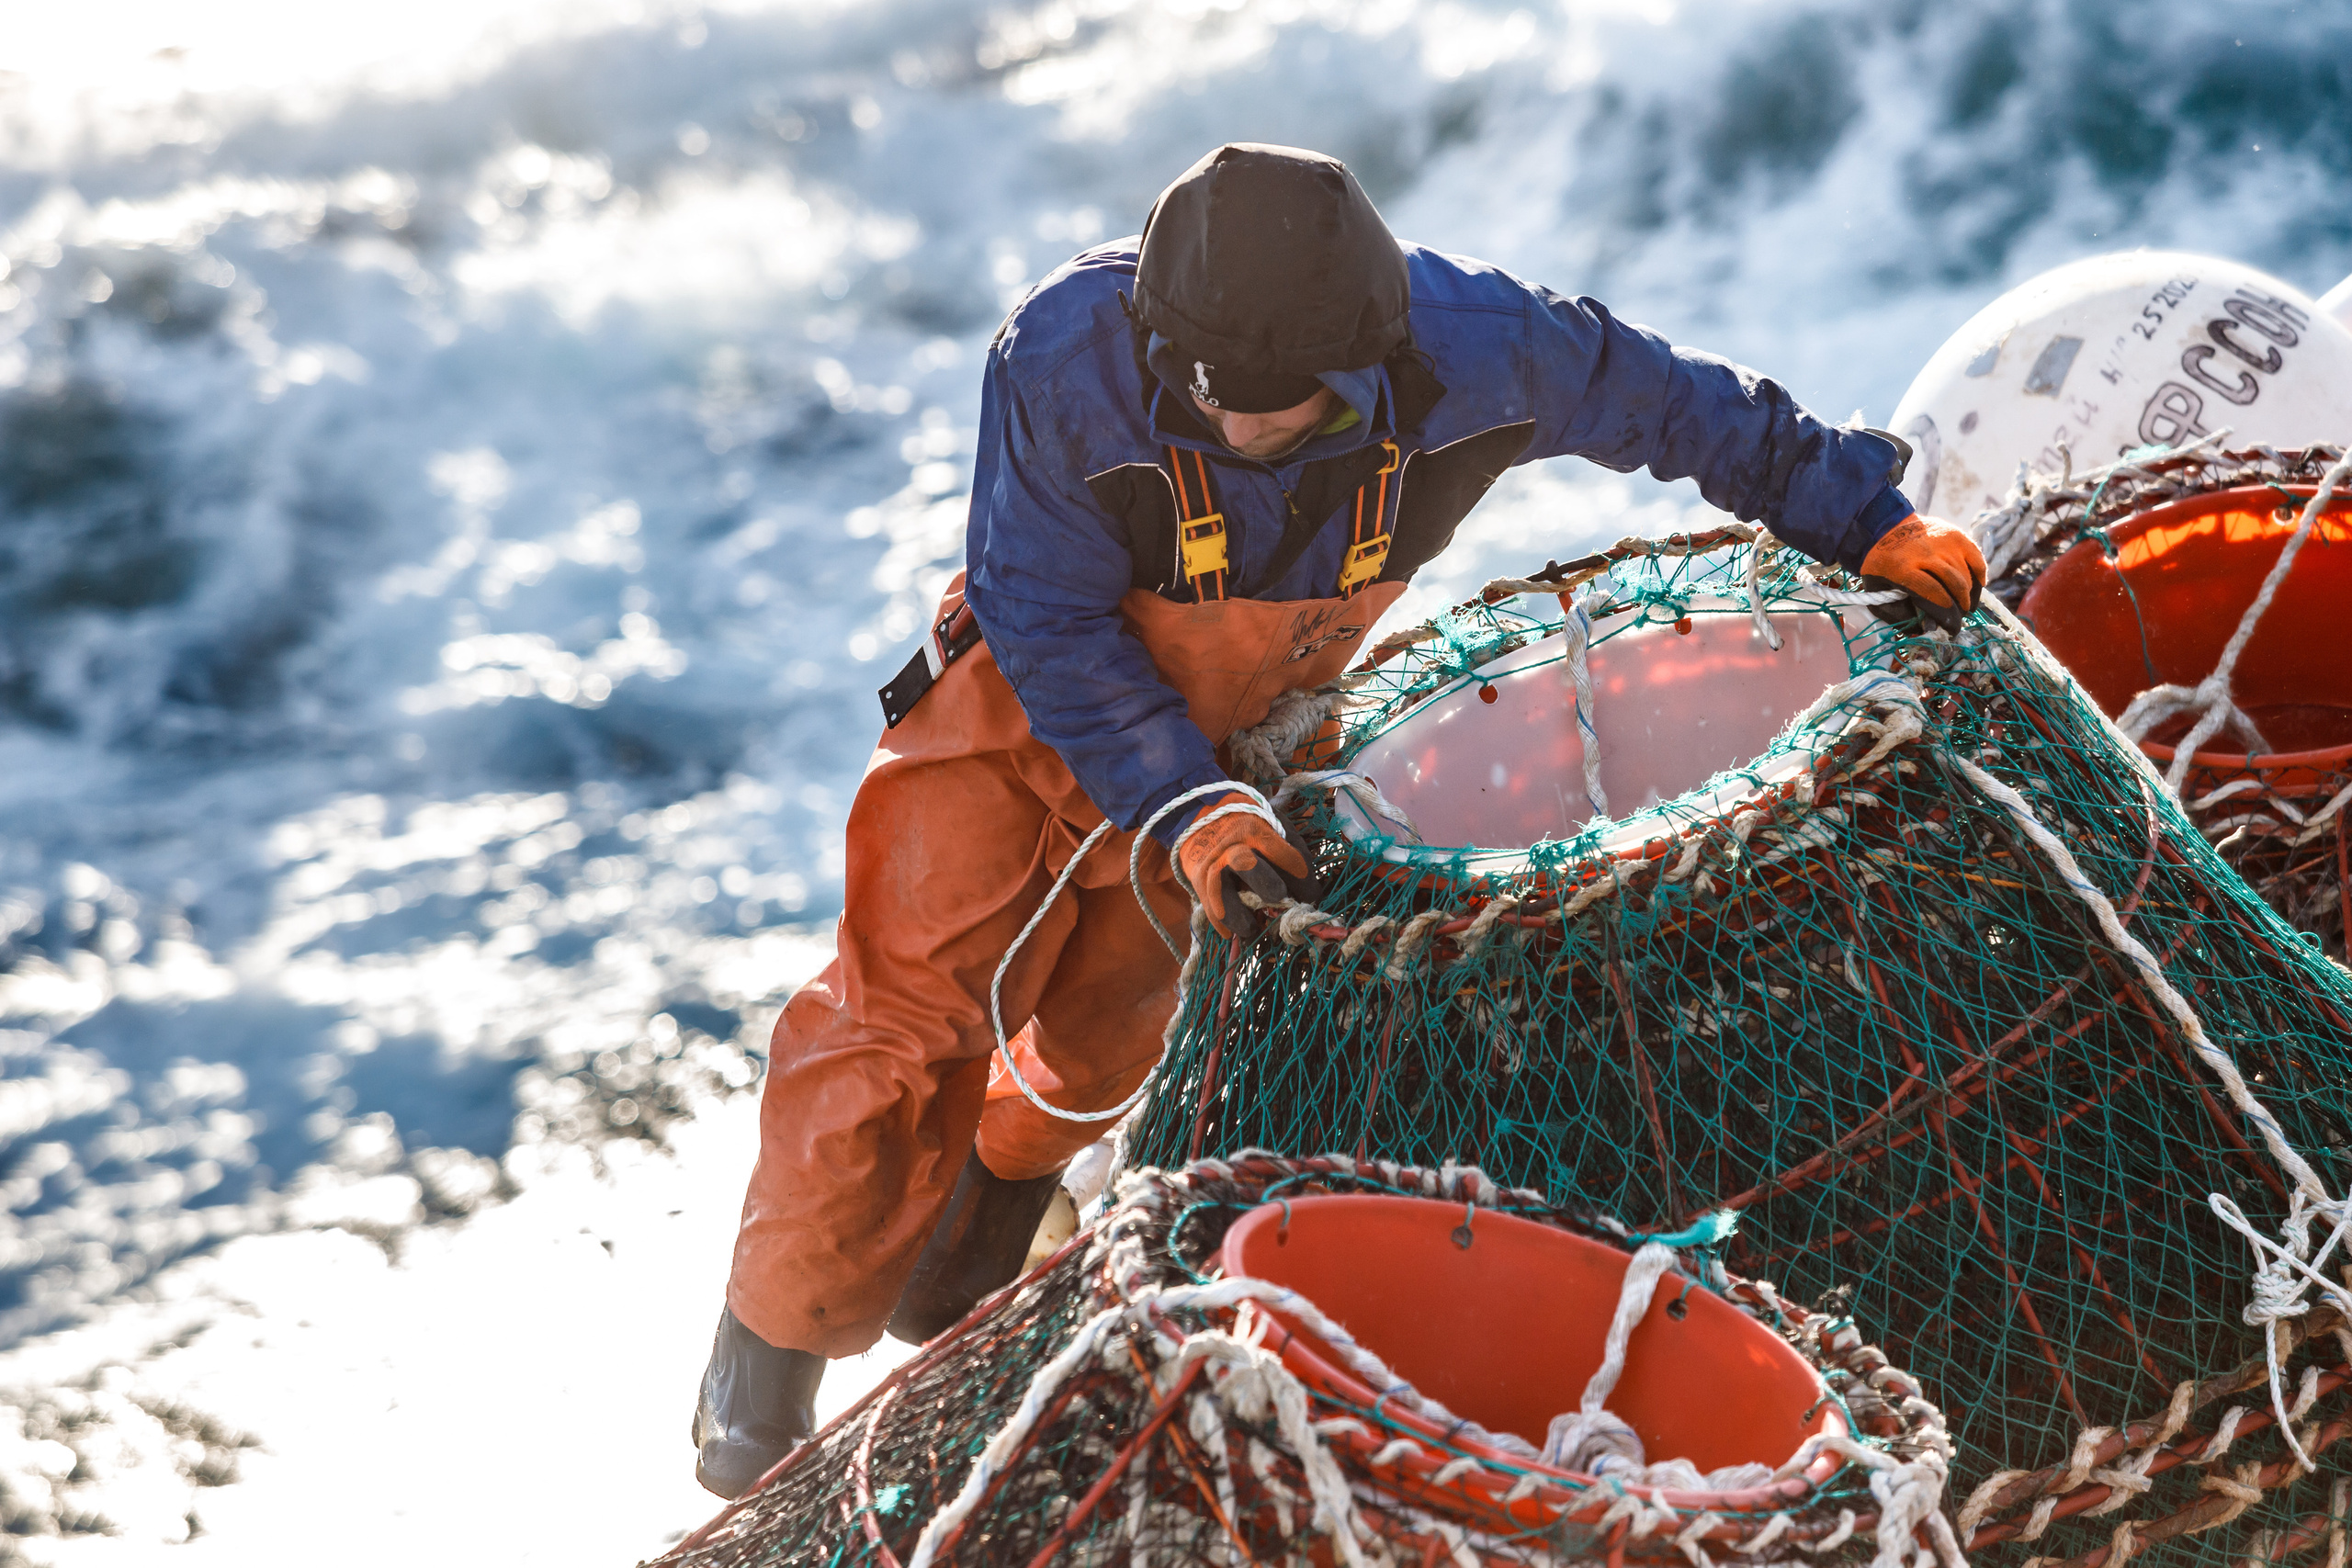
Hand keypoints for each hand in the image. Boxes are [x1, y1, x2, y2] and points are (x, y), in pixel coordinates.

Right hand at [1175, 791, 1312, 940]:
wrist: (1202, 815)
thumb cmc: (1249, 824)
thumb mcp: (1275, 825)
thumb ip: (1291, 853)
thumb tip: (1308, 894)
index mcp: (1259, 830)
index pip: (1288, 859)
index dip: (1305, 884)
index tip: (1312, 896)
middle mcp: (1233, 847)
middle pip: (1249, 868)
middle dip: (1269, 888)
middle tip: (1282, 900)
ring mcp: (1213, 866)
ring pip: (1224, 897)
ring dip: (1242, 919)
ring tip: (1254, 928)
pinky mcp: (1199, 881)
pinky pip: (1209, 909)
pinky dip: (1222, 925)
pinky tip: (1233, 933)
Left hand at [1859, 513, 1986, 633]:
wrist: (1886, 528)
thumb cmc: (1883, 566)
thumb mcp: (1877, 590)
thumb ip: (1897, 611)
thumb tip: (1924, 630)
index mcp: (1902, 568)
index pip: (1932, 592)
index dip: (1946, 610)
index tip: (1952, 624)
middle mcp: (1925, 553)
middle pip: (1953, 582)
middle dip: (1961, 604)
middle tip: (1961, 616)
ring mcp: (1942, 542)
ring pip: (1965, 572)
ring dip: (1970, 594)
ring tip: (1967, 606)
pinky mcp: (1955, 535)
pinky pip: (1976, 557)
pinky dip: (1980, 574)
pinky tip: (1978, 586)